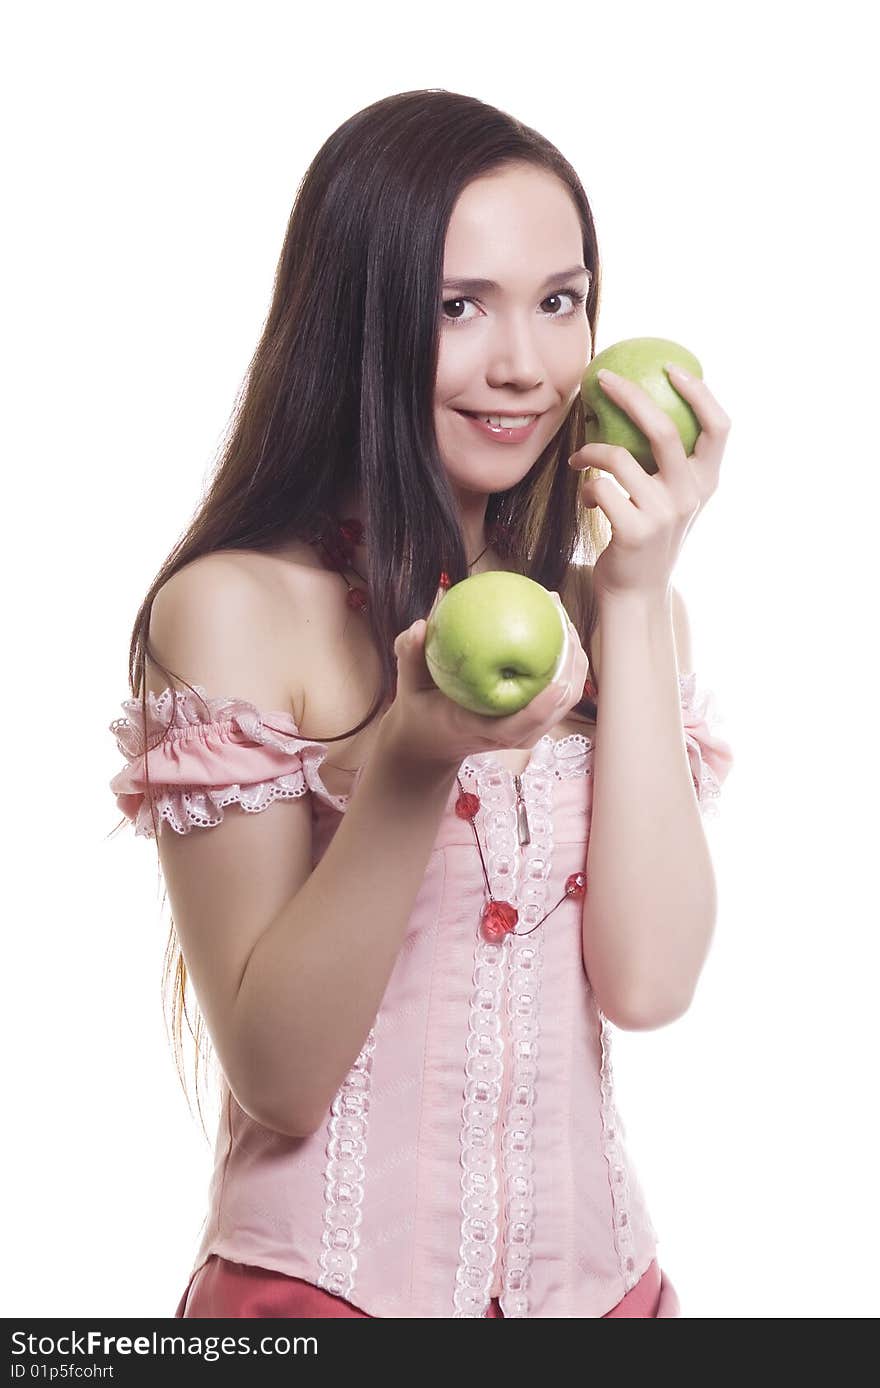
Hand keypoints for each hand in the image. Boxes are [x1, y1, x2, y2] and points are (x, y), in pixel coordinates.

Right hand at [380, 590, 590, 773]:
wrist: (432, 740)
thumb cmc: (422, 710)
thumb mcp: (408, 686)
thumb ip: (409, 656)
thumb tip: (419, 625)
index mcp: (481, 730)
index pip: (518, 727)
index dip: (542, 709)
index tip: (558, 682)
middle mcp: (511, 735)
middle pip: (556, 708)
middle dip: (570, 667)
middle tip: (562, 620)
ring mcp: (527, 728)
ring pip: (565, 697)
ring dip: (572, 657)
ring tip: (562, 614)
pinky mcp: (534, 717)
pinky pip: (558, 687)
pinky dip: (563, 657)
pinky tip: (555, 622)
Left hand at [568, 366, 731, 602]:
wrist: (637, 593)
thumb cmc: (649, 537)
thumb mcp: (673, 500)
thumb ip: (672, 465)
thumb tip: (645, 405)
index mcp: (707, 482)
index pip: (719, 427)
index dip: (699, 392)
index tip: (672, 367)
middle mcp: (690, 496)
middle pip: (663, 429)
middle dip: (630, 396)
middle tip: (604, 378)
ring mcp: (663, 514)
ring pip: (618, 457)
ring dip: (590, 451)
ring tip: (580, 456)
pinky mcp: (633, 531)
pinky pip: (599, 488)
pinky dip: (587, 487)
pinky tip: (587, 495)